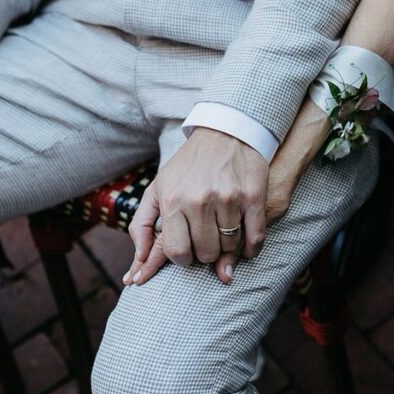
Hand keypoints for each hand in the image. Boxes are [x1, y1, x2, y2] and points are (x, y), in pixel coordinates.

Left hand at [125, 128, 268, 285]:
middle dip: (206, 253)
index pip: (177, 252)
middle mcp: (200, 200)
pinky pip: (255, 238)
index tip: (188, 251)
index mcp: (173, 200)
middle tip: (207, 241)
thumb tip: (137, 261)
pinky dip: (251, 249)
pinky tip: (246, 247)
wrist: (225, 132)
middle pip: (206, 253)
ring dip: (228, 248)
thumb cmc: (187, 166)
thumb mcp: (157, 189)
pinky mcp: (253, 197)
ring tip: (224, 236)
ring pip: (230, 246)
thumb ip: (142, 225)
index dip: (183, 258)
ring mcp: (229, 199)